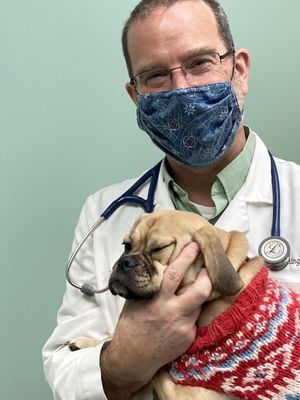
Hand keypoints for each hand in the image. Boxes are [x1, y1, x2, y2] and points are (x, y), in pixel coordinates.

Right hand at [100, 242, 211, 399]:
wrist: (132, 358)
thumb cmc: (131, 326)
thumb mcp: (136, 301)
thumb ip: (151, 287)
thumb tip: (160, 267)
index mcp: (156, 300)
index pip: (175, 273)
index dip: (187, 257)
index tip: (194, 245)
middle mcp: (172, 312)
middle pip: (200, 290)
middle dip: (207, 276)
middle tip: (207, 267)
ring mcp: (183, 327)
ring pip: (200, 304)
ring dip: (199, 294)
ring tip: (195, 288)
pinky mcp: (189, 338)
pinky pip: (195, 319)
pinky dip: (191, 313)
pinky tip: (182, 314)